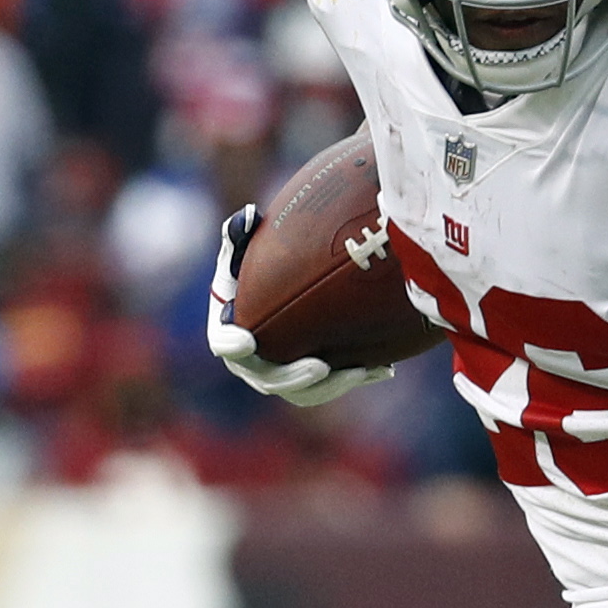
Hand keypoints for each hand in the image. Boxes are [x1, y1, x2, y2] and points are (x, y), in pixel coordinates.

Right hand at [205, 205, 393, 408]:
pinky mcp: (315, 378)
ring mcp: (283, 374)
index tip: (247, 341)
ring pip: (304, 391)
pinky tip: (384, 369)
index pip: (223, 343)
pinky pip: (333, 385)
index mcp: (230, 330)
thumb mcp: (250, 245)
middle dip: (292, 377)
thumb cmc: (262, 263)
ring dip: (330, 386)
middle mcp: (253, 361)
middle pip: (267, 379)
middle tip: (318, 364)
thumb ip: (241, 233)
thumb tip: (248, 215)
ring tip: (357, 371)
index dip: (231, 344)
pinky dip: (357, 376)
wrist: (293, 286)